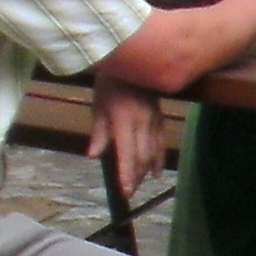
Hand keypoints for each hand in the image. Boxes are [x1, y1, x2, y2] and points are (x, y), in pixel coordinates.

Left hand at [90, 80, 167, 197]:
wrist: (135, 62)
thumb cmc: (111, 83)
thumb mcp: (98, 106)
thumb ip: (99, 132)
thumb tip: (94, 155)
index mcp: (124, 121)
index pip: (127, 154)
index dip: (126, 174)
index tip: (125, 191)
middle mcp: (142, 124)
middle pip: (142, 157)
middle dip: (136, 176)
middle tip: (129, 193)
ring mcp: (153, 122)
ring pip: (153, 152)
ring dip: (147, 170)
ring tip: (141, 184)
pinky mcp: (160, 119)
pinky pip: (161, 143)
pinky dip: (159, 158)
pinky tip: (157, 171)